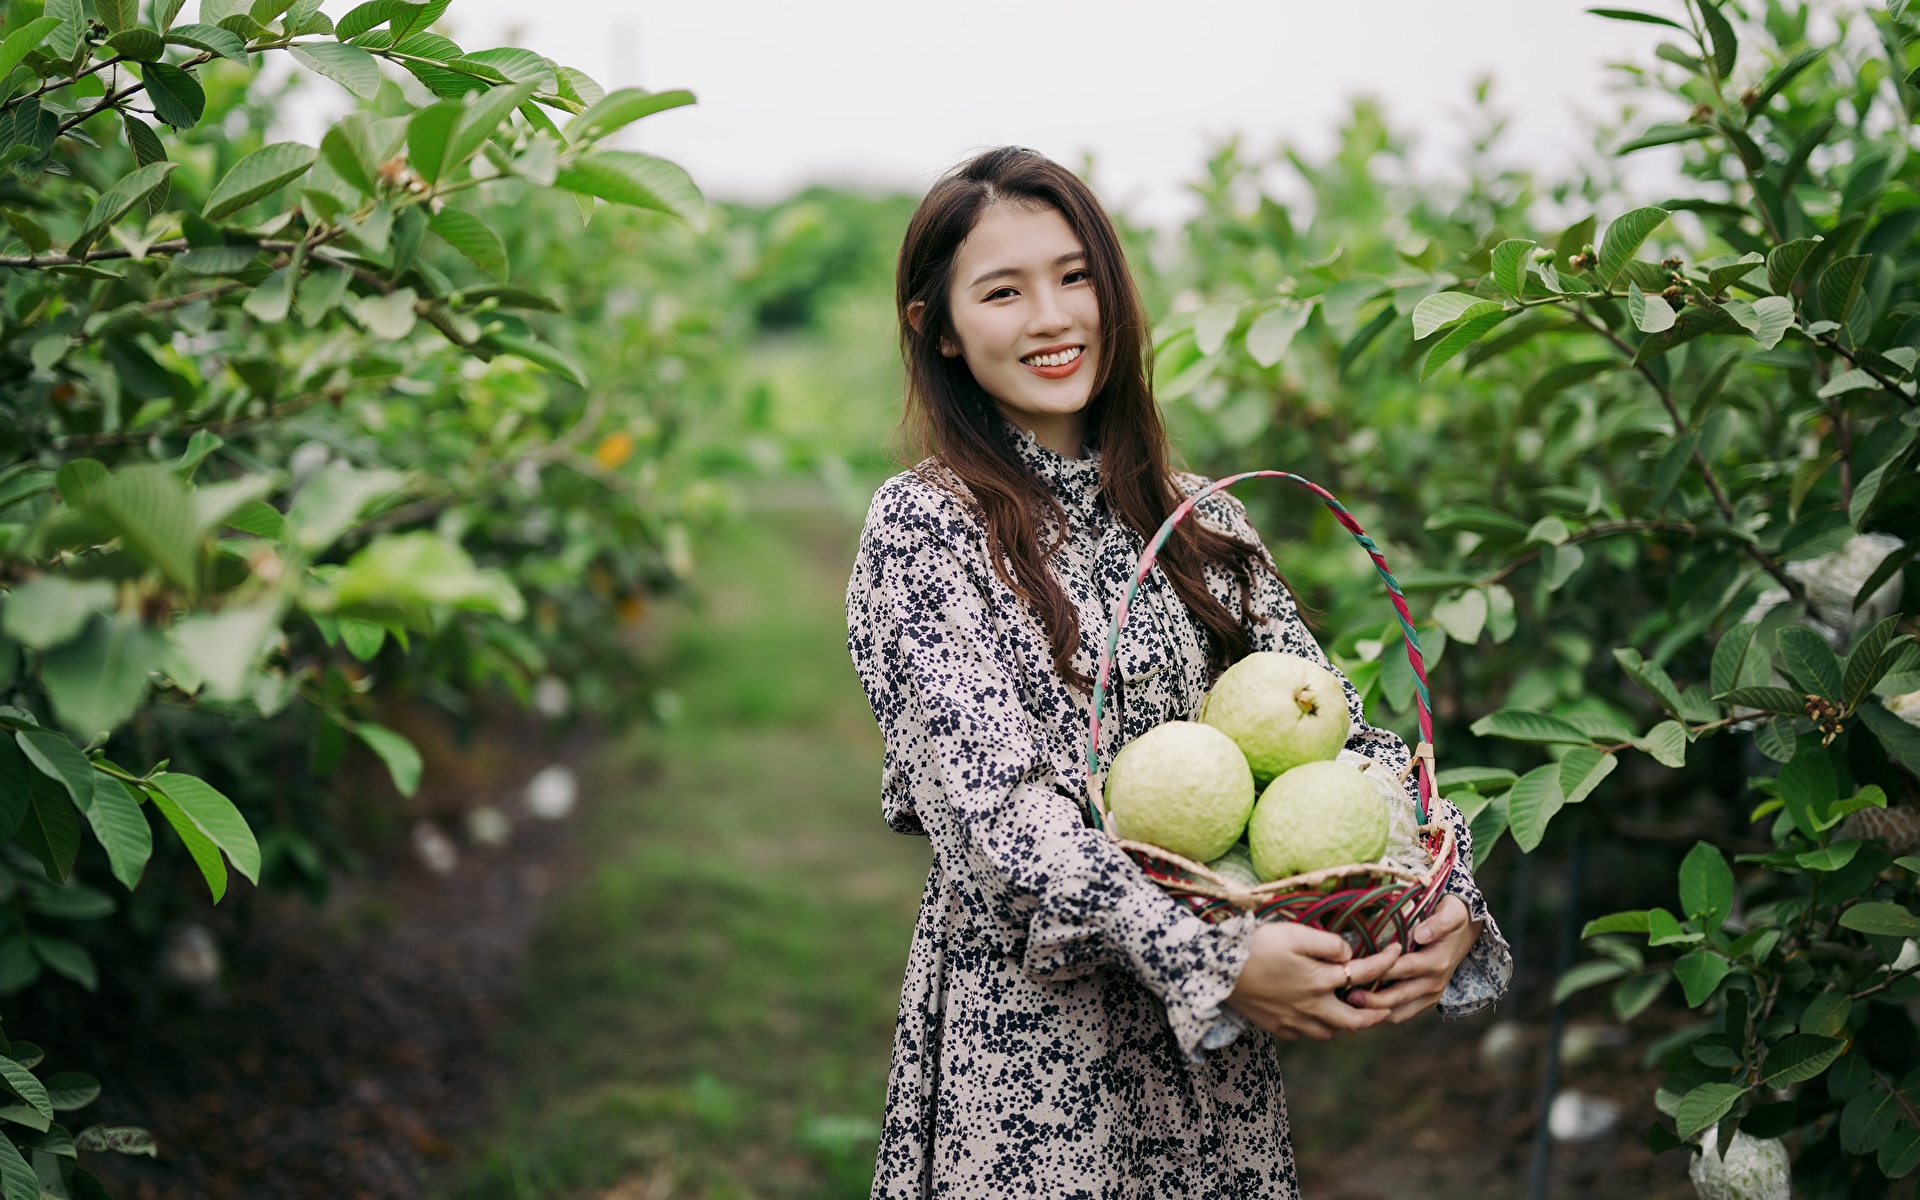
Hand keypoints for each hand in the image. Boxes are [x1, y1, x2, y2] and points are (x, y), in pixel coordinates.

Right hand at [1225, 922, 1401, 1041]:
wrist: (1216, 970)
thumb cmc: (1255, 946)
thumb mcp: (1294, 933)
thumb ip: (1327, 943)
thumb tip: (1348, 953)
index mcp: (1320, 981)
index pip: (1365, 974)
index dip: (1387, 962)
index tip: (1399, 951)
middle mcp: (1312, 1008)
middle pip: (1356, 1021)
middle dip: (1377, 1014)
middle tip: (1386, 1006)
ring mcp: (1294, 1022)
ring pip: (1332, 1032)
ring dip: (1346, 1023)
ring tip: (1350, 1009)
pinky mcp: (1277, 1028)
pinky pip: (1306, 1033)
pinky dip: (1318, 1026)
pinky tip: (1314, 1014)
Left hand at [1346, 896, 1480, 1023]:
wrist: (1465, 930)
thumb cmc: (1452, 917)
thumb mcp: (1451, 913)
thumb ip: (1438, 923)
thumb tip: (1420, 934)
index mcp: (1436, 962)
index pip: (1404, 969)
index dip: (1380, 970)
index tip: (1357, 970)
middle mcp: (1434, 983)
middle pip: (1398, 996)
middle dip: (1372, 999)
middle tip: (1346, 996)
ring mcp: (1430, 995)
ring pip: (1399, 1012)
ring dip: (1374, 1012)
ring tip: (1348, 1007)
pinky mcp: (1425, 1001)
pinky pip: (1402, 1014)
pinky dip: (1381, 1015)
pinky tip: (1360, 1010)